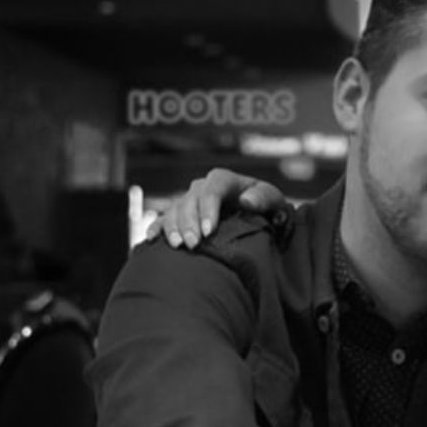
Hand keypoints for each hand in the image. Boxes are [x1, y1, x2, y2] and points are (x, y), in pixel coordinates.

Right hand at [144, 168, 287, 248]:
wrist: (259, 218)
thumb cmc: (268, 209)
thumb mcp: (274, 201)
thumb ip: (265, 198)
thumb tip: (246, 201)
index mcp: (225, 180)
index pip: (213, 188)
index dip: (208, 208)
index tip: (210, 231)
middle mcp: (203, 188)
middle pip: (190, 201)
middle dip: (190, 223)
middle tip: (194, 245)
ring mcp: (190, 201)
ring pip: (174, 210)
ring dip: (173, 227)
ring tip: (177, 246)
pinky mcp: (181, 216)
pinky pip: (164, 219)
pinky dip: (157, 228)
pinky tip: (152, 239)